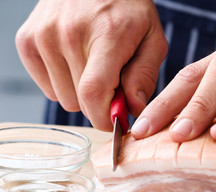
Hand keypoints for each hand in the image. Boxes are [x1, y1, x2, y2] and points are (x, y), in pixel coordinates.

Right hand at [16, 0, 167, 130]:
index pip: (94, 92)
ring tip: (93, 66)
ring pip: (63, 98)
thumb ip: (145, 75)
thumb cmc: (128, 9)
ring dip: (81, 92)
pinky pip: (47, 87)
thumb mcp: (152, 38)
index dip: (103, 117)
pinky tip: (76, 62)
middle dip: (99, 101)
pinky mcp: (28, 40)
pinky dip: (64, 83)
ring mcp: (43, 36)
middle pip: (79, 100)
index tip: (114, 122)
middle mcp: (69, 34)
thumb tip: (132, 108)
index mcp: (106, 35)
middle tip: (112, 82)